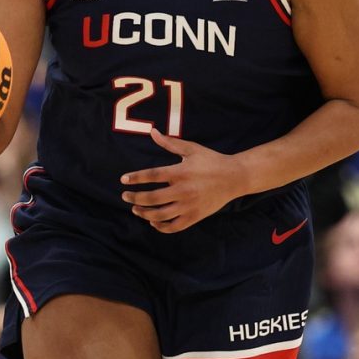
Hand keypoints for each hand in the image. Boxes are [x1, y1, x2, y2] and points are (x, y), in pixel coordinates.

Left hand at [118, 130, 243, 233]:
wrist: (235, 178)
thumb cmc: (211, 161)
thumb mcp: (191, 149)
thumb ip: (170, 143)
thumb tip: (152, 132)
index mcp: (181, 172)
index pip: (152, 176)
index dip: (135, 178)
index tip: (123, 180)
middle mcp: (183, 190)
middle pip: (152, 198)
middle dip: (135, 198)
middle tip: (125, 196)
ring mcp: (189, 206)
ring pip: (160, 215)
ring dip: (144, 213)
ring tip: (136, 209)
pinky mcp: (195, 217)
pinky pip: (174, 226)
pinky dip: (161, 226)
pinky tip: (153, 221)